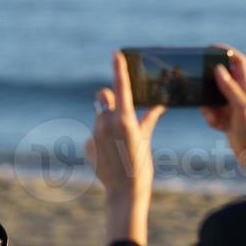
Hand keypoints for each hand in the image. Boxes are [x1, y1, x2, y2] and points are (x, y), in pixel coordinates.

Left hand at [86, 52, 164, 245]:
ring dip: (107, 122)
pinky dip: (101, 140)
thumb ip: (148, 119)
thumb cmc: (141, 165)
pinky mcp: (87, 144)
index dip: (119, 69)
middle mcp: (106, 123)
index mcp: (125, 119)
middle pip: (104, 99)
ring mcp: (94, 134)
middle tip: (120, 115)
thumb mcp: (146, 139)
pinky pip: (94, 134)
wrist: (124, 192)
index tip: (116, 54)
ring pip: (99, 117)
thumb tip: (159, 105)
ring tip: (118, 144)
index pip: (121, 87)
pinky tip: (109, 155)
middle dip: (110, 101)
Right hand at [200, 48, 245, 195]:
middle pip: (223, 79)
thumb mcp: (242, 109)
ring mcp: (234, 109)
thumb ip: (231, 89)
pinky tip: (216, 126)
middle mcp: (241, 96)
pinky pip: (213, 113)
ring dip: (208, 105)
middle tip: (199, 83)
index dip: (227, 52)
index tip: (210, 48)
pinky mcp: (228, 121)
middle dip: (210, 83)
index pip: (239, 62)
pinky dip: (211, 118)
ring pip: (214, 98)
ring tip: (211, 117)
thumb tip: (219, 69)